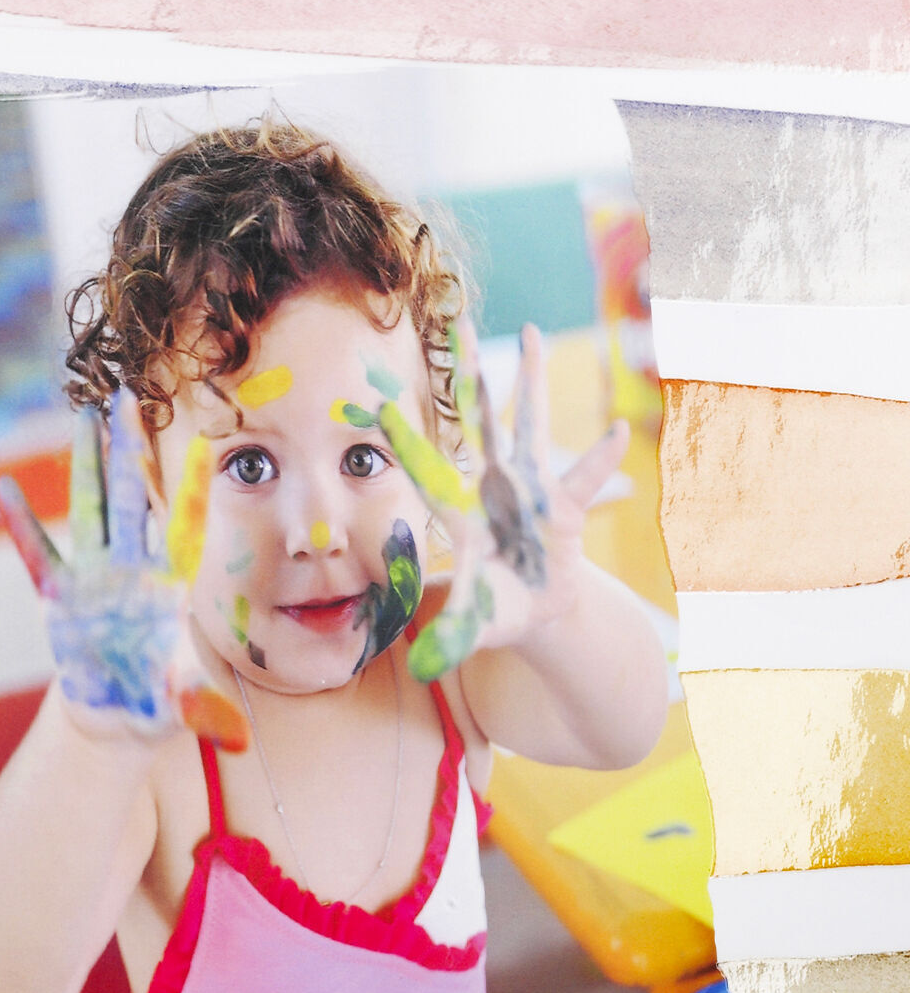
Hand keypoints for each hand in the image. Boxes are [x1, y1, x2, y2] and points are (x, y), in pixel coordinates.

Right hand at [0, 391, 247, 750]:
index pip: (184, 526)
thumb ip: (204, 710)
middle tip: (128, 397)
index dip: (190, 487)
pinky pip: (36, 555)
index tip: (203, 442)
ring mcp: (94, 578)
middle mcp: (132, 569)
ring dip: (84, 465)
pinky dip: (19, 526)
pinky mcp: (60, 598)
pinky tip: (4, 490)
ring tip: (82, 416)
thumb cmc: (159, 703)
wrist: (119, 716)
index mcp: (169, 585)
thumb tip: (235, 737)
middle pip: (131, 497)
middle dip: (128, 449)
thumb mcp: (183, 705)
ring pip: (89, 508)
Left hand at [379, 318, 628, 681]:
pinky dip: (600, 458)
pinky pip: (584, 477)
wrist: (535, 612)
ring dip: (532, 382)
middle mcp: (492, 488)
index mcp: (460, 513)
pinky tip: (615, 432)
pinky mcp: (566, 504)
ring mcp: (531, 490)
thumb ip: (452, 637)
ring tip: (533, 333)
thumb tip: (422, 667)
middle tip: (456, 325)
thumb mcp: (474, 623)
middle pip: (478, 424)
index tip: (376, 402)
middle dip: (469, 377)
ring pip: (530, 426)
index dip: (404, 440)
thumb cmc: (494, 610)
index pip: (426, 470)